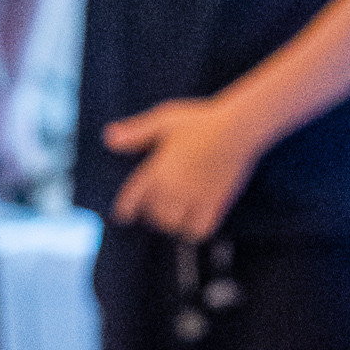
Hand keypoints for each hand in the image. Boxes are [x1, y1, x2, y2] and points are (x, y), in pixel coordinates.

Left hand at [104, 97, 259, 239]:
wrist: (240, 127)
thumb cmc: (202, 120)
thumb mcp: (165, 120)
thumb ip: (137, 132)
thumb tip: (109, 138)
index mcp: (156, 170)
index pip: (130, 201)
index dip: (125, 210)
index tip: (124, 214)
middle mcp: (173, 188)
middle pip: (152, 215)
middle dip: (151, 212)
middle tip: (156, 207)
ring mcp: (195, 197)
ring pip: (173, 224)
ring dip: (171, 221)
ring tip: (174, 214)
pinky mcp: (216, 203)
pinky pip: (199, 229)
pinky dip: (194, 228)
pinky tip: (195, 219)